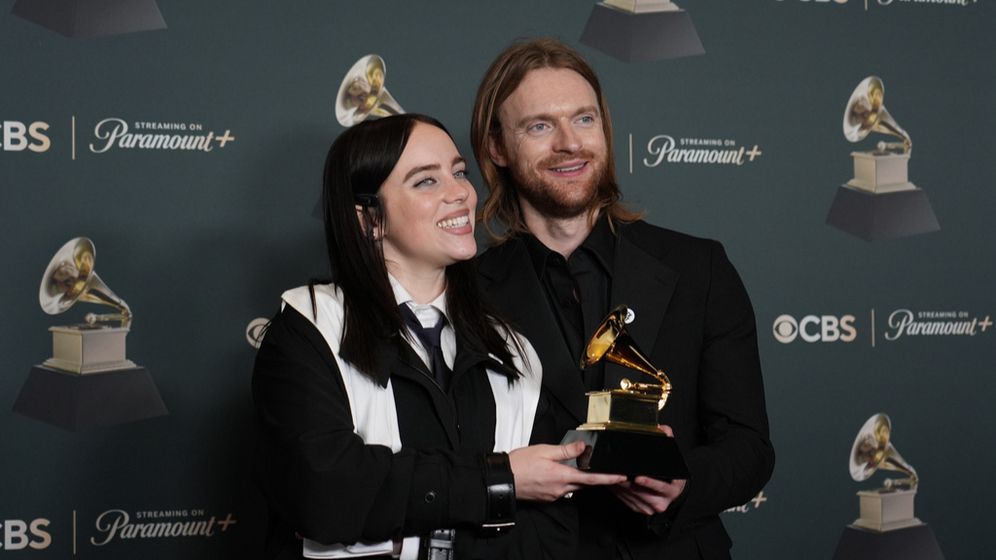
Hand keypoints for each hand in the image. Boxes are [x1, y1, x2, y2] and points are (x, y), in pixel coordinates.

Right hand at [509, 441, 626, 501]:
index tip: (621, 477)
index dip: (608, 478)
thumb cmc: (520, 464)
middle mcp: (560, 489)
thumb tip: (583, 447)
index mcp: (561, 476)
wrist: (503, 479)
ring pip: (573, 487)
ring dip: (579, 479)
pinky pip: (563, 491)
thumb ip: (566, 450)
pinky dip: (567, 482)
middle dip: (595, 478)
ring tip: (578, 468)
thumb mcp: (544, 450)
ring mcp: (554, 495)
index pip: (591, 478)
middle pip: (584, 484)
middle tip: (605, 471)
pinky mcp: (548, 498)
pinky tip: (560, 474)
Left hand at [611, 425, 686, 514]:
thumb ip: (669, 441)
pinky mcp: (638, 509)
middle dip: (628, 481)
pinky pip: (625, 499)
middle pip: (641, 492)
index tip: (638, 477)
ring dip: (620, 485)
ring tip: (612, 473)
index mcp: (672, 490)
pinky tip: (613, 480)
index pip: (661, 487)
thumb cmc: (671, 475)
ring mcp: (648, 508)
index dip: (649, 482)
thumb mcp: (674, 459)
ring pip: (630, 496)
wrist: (672, 492)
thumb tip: (663, 428)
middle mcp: (660, 502)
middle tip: (618, 471)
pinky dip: (618, 490)